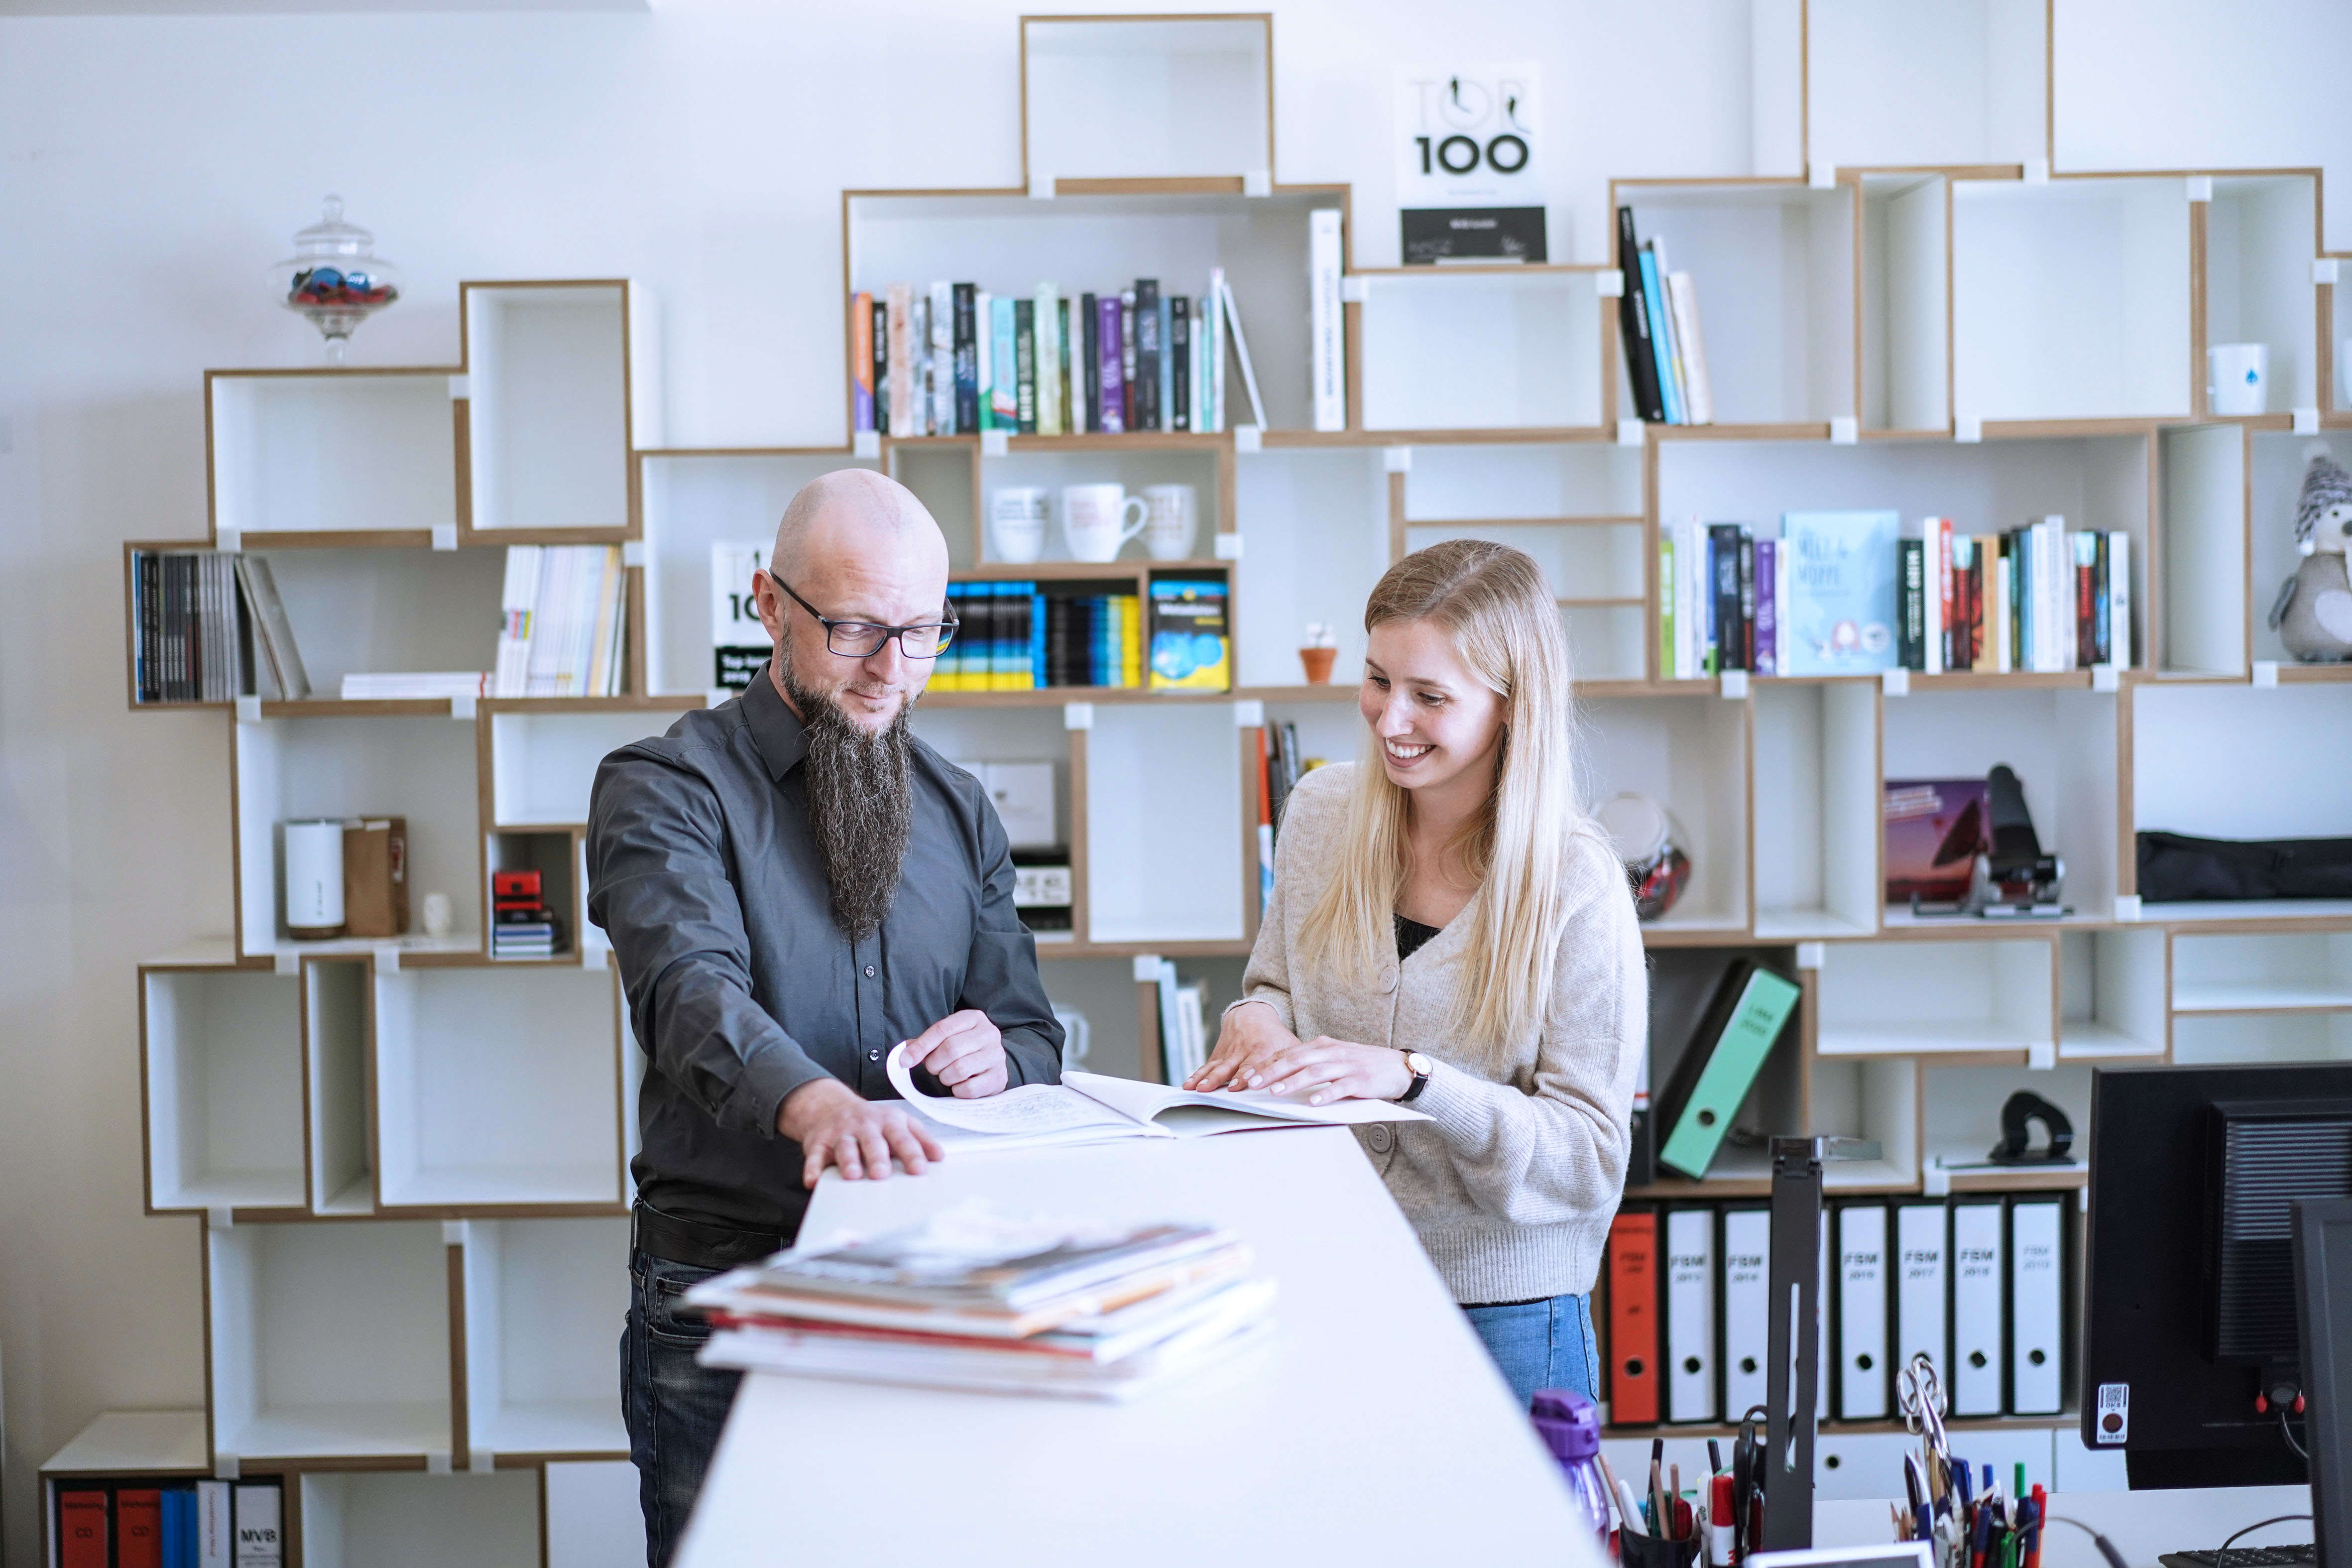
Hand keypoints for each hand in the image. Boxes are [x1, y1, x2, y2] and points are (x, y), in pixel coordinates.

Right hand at [777, 1079, 943, 1187]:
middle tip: (882, 1174)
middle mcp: (864, 1126)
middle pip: (872, 1142)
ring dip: (848, 1161)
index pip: (902, 1138)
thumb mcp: (900, 1123)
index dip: (911, 1153)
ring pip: (845, 1147)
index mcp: (888, 1122)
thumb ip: (920, 1138)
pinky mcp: (819, 1142)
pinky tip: (812, 1180)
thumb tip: (939, 1156)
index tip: (919, 1169)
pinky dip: (812, 1168)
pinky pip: (815, 1155)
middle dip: (878, 1157)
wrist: (831, 1106)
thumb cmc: (872, 1122)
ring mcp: (841, 1133)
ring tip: (853, 1176)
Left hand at [904, 1008, 1007, 1098]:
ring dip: (946, 1077)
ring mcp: (996, 1055)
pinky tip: (960, 1085)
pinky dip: (958, 1090)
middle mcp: (989, 1033)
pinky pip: (970, 1088)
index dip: (921, 1046)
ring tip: (948, 1075)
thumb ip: (924, 1044)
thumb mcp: (947, 1038)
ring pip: (960, 1069)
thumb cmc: (965, 1049)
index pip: (942, 1029)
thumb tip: (902, 1055)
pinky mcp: (999, 1077)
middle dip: (934, 1064)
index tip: (906, 1060)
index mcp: (974, 1018)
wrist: (991, 1062)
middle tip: (933, 1069)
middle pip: (950, 1049)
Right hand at [1185, 1001, 1303, 1092]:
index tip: (1239, 1086)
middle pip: (1232, 1066)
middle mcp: (1245, 1050)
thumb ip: (1299, 1061)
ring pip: (1217, 1066)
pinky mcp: (1219, 1053)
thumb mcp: (1290, 1043)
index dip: (1247, 1074)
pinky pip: (1207, 1065)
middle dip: (1223, 1078)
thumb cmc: (1276, 1034)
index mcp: (1264, 1048)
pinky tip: (1188, 1084)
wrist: (1253, 1013)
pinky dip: (1197, 1074)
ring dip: (1206, 1078)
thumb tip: (1316, 1079)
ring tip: (1197, 1089)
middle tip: (1213, 1089)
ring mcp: (1230, 1052)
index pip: (1255, 1063)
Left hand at [1249, 1036, 1413, 1105]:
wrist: (1397, 1066)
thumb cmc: (1361, 1064)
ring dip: (1293, 1082)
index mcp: (1322, 1045)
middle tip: (1252, 1082)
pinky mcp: (1361, 1080)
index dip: (1266, 1064)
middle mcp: (1332, 1052)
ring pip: (1314, 1072)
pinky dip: (1326, 1094)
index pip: (1288, 1053)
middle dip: (1272, 1071)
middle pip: (1296, 1060)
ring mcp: (1346, 1065)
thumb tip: (1279, 1076)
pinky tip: (1313, 1102)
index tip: (1247, 1075)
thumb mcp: (1333, 1059)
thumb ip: (1310, 1064)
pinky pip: (1340, 1087)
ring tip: (1275, 1092)